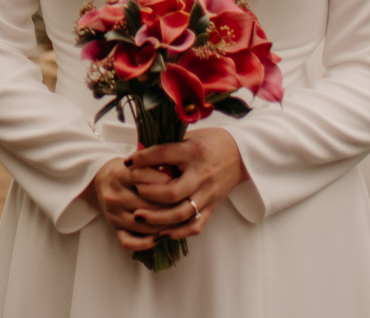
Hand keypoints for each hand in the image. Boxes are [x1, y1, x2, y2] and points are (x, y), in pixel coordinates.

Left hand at [86, 130, 247, 250]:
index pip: (165, 154)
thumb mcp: (190, 136)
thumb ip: (169, 146)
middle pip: (173, 192)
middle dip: (150, 194)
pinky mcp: (213, 206)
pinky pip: (195, 225)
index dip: (144, 158)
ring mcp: (208, 193)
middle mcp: (202, 174)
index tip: (128, 162)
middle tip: (135, 192)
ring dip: (158, 218)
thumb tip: (139, 154)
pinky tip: (162, 232)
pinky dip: (178, 232)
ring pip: (182, 213)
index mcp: (194, 152)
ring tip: (140, 217)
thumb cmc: (211, 142)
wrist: (242, 154)